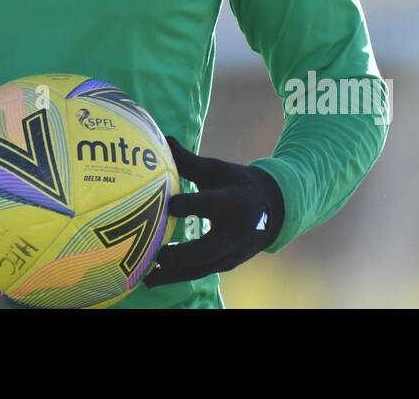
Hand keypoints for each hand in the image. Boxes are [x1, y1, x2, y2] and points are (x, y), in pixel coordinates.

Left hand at [143, 136, 283, 287]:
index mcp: (235, 201)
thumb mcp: (217, 170)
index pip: (214, 204)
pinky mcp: (226, 264)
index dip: (194, 205)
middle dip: (183, 253)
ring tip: (147, 277)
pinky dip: (177, 277)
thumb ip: (189, 161)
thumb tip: (163, 138)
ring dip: (175, 274)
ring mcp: (233, 252)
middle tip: (157, 254)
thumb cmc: (235, 184)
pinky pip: (200, 272)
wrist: (271, 210)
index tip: (171, 204)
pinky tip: (152, 278)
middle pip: (210, 248)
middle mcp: (236, 232)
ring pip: (203, 267)